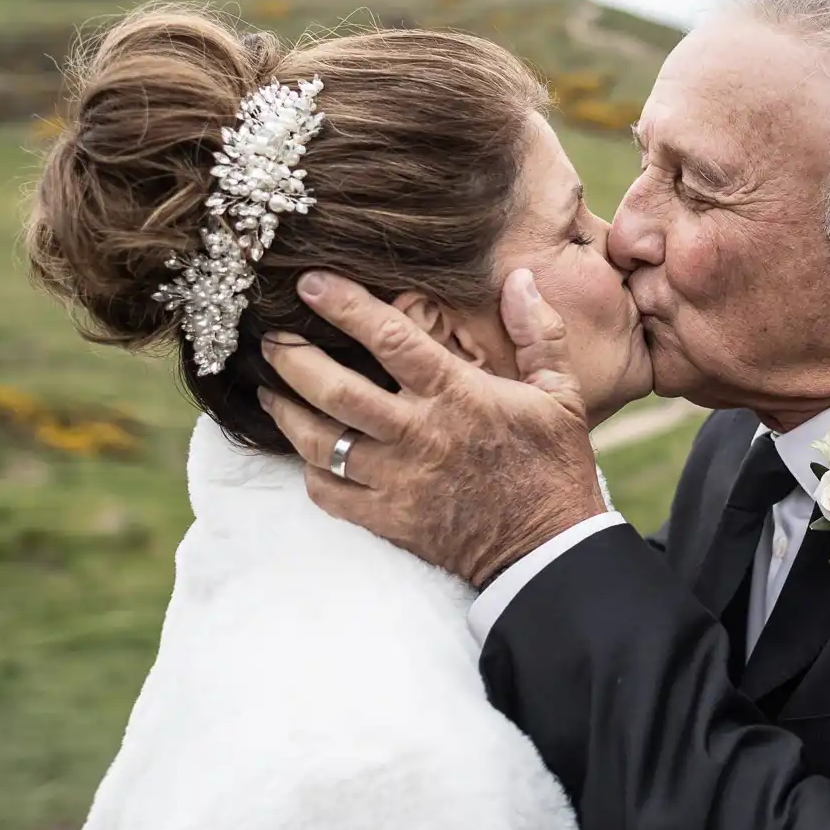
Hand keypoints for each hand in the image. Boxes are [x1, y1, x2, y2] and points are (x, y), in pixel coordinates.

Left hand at [259, 269, 608, 585]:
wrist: (548, 550)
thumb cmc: (555, 466)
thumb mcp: (561, 394)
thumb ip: (539, 333)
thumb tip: (519, 278)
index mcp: (458, 396)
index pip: (390, 338)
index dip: (345, 306)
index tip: (310, 284)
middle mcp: (420, 435)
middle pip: (335, 389)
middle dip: (293, 358)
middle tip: (269, 339)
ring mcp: (398, 480)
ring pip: (321, 441)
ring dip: (287, 412)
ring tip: (270, 390)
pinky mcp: (388, 519)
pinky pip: (329, 492)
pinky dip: (310, 469)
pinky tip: (307, 450)